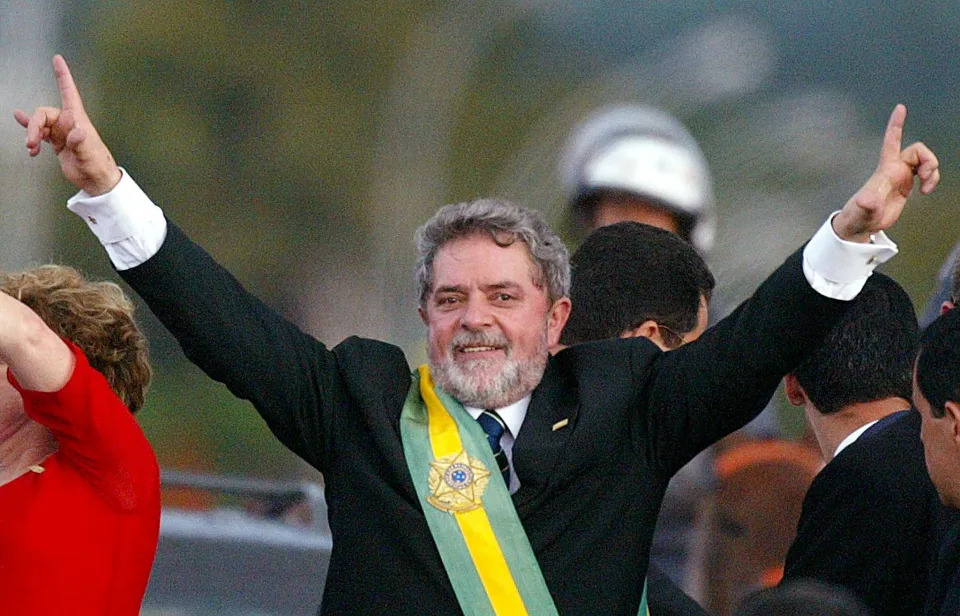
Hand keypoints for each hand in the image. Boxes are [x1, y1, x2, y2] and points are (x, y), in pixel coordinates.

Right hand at [13, 55, 121, 195]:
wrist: (96, 180)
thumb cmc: (98, 164)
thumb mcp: (89, 153)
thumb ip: (81, 142)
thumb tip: (77, 132)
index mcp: (77, 119)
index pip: (69, 92)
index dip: (63, 75)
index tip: (58, 60)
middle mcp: (68, 123)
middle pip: (43, 114)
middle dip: (34, 126)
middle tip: (31, 143)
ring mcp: (62, 132)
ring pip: (39, 124)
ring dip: (31, 134)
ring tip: (31, 148)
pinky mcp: (57, 142)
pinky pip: (40, 132)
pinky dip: (31, 133)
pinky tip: (24, 131)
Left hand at [833, 104, 939, 241]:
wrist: (862, 225)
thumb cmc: (858, 215)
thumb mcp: (862, 210)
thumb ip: (866, 204)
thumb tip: (866, 200)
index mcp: (885, 169)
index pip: (892, 141)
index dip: (896, 124)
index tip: (900, 107)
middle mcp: (894, 169)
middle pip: (918, 150)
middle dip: (928, 160)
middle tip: (926, 177)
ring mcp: (901, 177)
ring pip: (925, 161)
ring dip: (933, 171)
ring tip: (927, 187)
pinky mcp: (906, 185)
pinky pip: (926, 173)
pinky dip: (932, 179)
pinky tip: (926, 191)